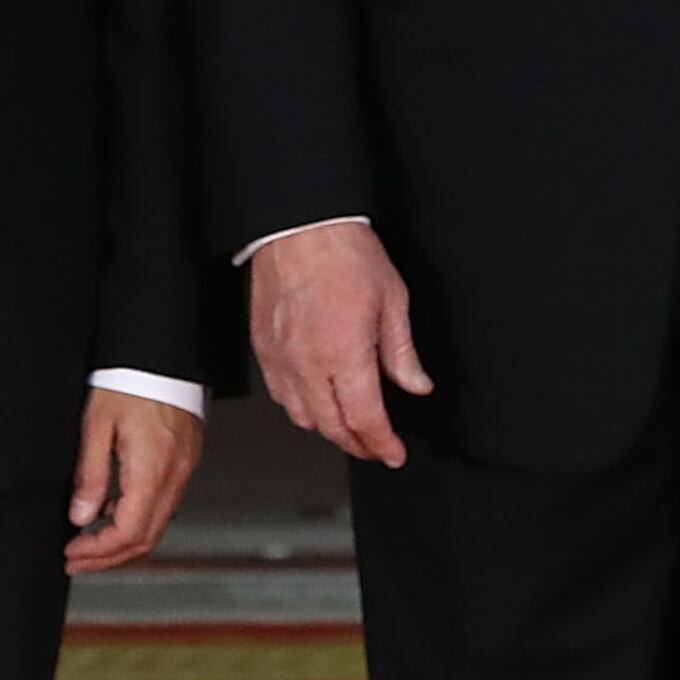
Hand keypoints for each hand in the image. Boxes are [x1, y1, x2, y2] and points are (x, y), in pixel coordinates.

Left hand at [66, 392, 204, 572]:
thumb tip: (81, 515)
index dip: (98, 551)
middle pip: (146, 538)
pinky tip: (113, 513)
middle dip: (109, 557)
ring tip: (90, 542)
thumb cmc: (131, 379)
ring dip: (123, 542)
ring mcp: (183, 469)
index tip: (73, 553)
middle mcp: (174, 475)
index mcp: (151, 470)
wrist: (162, 353)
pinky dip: (137, 519)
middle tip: (78, 560)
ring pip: (157, 526)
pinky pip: (164, 504)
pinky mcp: (184, 460)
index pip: (128, 532)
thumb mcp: (97, 424)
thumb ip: (91, 474)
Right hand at [249, 219, 430, 466]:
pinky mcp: (263, 349)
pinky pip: (279, 396)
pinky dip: (299, 409)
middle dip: (358, 445)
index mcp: (345, 353)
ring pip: (302, 418)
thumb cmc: (343, 252)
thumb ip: (402, 352)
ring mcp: (281, 359)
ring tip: (348, 429)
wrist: (299, 226)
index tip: (393, 453)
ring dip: (327, 430)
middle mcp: (309, 363)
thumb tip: (416, 383)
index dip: (382, 444)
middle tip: (375, 446)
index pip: (365, 419)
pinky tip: (314, 403)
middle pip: (332, 427)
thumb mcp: (392, 300)